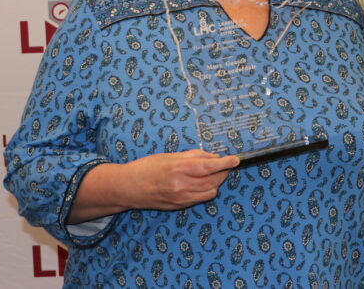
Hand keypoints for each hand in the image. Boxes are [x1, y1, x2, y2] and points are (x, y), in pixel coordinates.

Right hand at [125, 149, 239, 210]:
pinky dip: (206, 191)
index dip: (226, 163)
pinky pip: (200, 199)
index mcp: (179, 168)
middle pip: (214, 181)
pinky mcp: (179, 207)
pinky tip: (200, 183)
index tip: (235, 160)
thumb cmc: (146, 167)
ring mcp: (181, 199)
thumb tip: (213, 156)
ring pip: (210, 192)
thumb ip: (193, 156)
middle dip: (223, 172)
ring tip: (212, 173)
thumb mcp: (169, 156)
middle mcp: (182, 186)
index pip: (210, 166)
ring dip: (216, 182)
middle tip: (224, 164)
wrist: (128, 188)